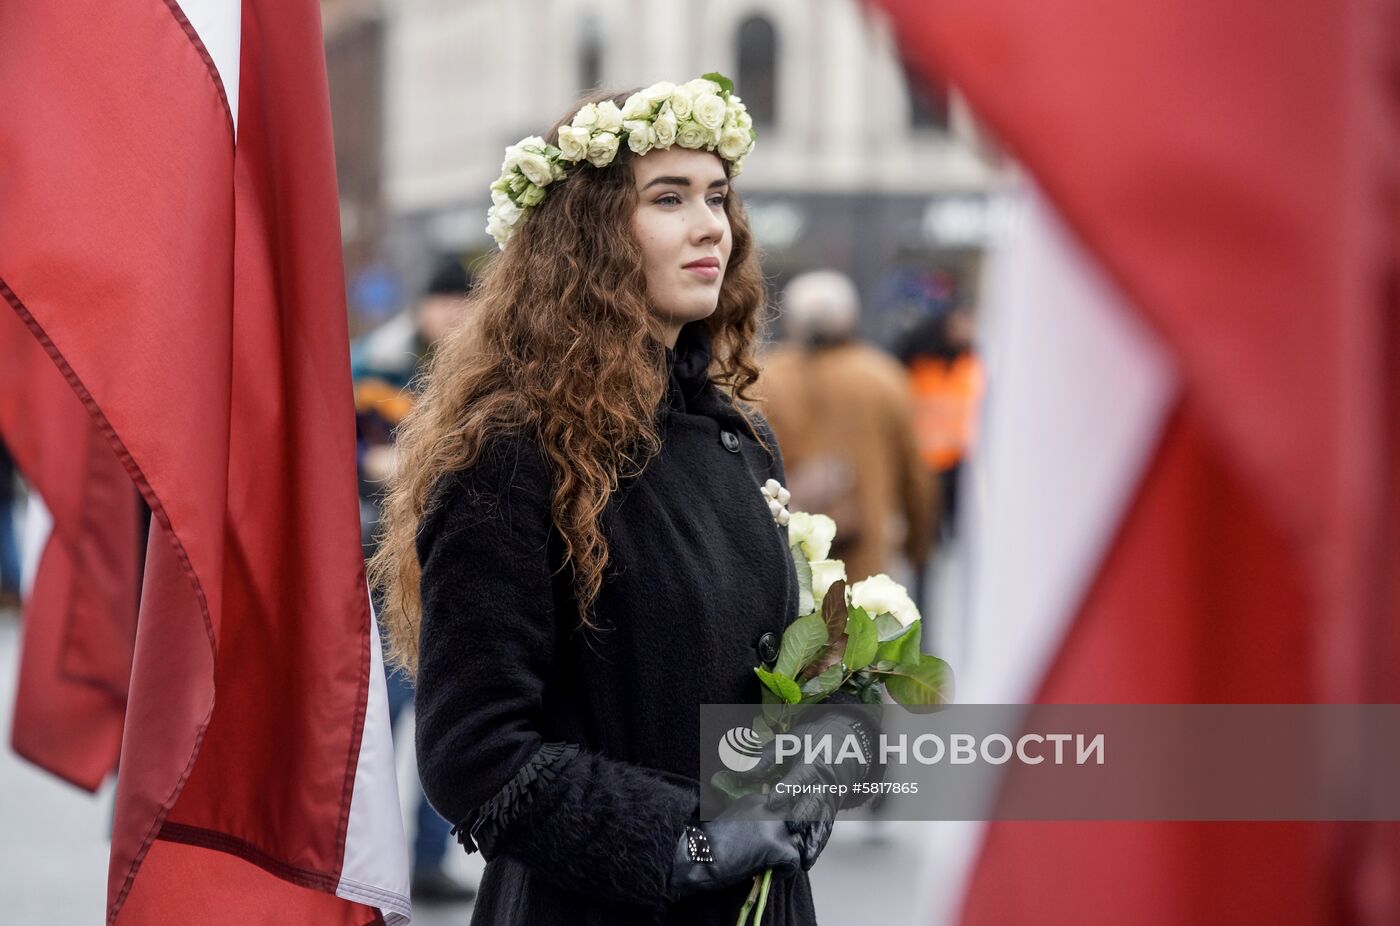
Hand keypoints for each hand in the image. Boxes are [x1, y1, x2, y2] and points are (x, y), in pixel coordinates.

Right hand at [667, 794, 802, 898]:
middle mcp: (769, 808)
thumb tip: (768, 835)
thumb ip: (754, 822)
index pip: (785, 809)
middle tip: (780, 854)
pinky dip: (783, 872)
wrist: (700, 858)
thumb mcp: (734, 822)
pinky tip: (767, 874)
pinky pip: (794, 862)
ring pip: (798, 841)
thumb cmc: (709, 845)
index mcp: (757, 800)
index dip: (784, 827)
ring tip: (773, 865)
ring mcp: (775, 826)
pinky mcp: (778, 846)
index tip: (775, 839)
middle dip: (792, 838)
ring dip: (788, 854)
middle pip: (797, 821)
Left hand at [735, 710, 875, 870]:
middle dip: (802, 816)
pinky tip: (808, 859)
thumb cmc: (811, 742)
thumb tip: (742, 771)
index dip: (787, 789)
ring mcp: (829, 800)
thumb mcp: (789, 742)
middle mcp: (823, 784)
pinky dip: (818, 845)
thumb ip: (766, 756)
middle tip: (789, 828)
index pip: (800, 778)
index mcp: (812, 763)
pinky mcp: (831, 812)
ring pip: (822, 821)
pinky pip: (826, 830)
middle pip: (813, 802)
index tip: (772, 801)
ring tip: (802, 856)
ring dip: (813, 839)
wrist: (845, 746)